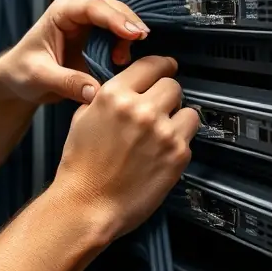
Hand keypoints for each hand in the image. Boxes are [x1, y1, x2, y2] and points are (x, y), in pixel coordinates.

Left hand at [0, 0, 149, 106]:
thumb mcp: (39, 77)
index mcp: (61, 12)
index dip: (115, 18)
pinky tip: (123, 62)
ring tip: (123, 60)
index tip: (133, 33)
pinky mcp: (97, 39)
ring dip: (128, 36)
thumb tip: (97, 91)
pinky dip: (125, 47)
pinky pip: (118, 37)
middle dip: (128, 23)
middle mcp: (77, 12)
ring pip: (119, 20)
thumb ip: (67, 83)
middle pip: (112, 8)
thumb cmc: (22, 72)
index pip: (92, 7)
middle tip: (142, 40)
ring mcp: (89, 24)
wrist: (19, 80)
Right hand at [52, 55, 199, 241]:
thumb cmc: (81, 169)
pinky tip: (160, 153)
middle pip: (173, 85)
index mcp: (114, 96)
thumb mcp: (82, 119)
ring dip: (178, 118)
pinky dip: (179, 142)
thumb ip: (105, 98)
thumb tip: (124, 88)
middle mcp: (140, 109)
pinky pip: (190, 137)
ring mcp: (162, 131)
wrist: (87, 205)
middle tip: (158, 110)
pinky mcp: (177, 154)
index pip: (151, 64)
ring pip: (189, 110)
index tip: (166, 68)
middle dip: (166, 96)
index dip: (162, 66)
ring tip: (161, 133)